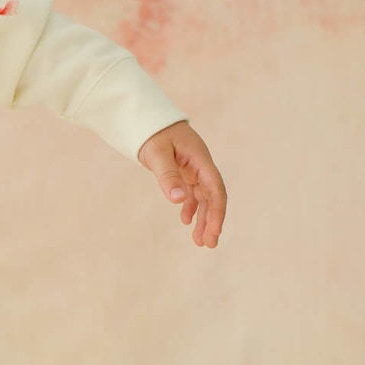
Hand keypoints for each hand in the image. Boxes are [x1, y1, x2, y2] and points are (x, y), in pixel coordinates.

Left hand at [137, 121, 225, 246]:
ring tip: (200, 241)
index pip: (215, 188)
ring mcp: (194, 169)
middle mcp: (201, 166)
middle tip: (209, 244)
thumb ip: (167, 176)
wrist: (148, 119)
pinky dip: (191, 207)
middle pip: (212, 197)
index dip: (217, 211)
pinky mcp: (185, 172)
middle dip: (212, 220)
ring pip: (203, 198)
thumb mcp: (157, 154)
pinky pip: (192, 193)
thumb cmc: (153, 133)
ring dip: (203, 218)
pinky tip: (186, 221)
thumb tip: (178, 200)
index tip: (215, 231)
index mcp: (200, 159)